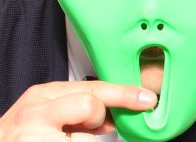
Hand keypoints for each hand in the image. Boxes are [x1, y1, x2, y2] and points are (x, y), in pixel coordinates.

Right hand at [0, 80, 156, 140]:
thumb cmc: (21, 137)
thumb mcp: (48, 115)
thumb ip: (80, 110)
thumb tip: (118, 113)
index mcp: (43, 95)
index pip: (93, 87)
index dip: (124, 93)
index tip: (147, 99)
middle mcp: (38, 112)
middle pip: (91, 105)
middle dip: (95, 120)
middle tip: (80, 129)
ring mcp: (37, 136)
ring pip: (88, 137)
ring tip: (62, 141)